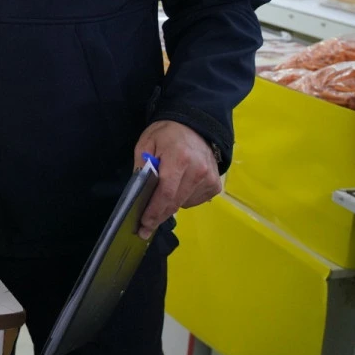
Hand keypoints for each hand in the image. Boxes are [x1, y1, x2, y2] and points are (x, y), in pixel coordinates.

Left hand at [134, 120, 220, 240]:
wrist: (195, 125)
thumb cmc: (167, 134)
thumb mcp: (146, 143)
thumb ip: (141, 167)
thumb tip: (139, 193)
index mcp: (179, 158)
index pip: (166, 192)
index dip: (154, 211)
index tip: (143, 224)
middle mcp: (198, 171)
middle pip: (175, 202)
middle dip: (158, 216)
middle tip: (144, 229)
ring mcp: (209, 179)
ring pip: (184, 203)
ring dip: (170, 205)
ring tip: (161, 195)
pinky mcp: (215, 185)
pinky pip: (194, 200)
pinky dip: (183, 199)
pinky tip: (179, 186)